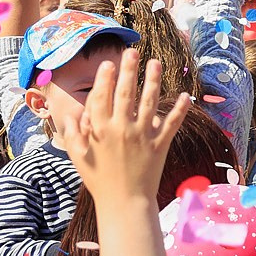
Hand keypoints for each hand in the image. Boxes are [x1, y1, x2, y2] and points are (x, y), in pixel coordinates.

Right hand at [52, 50, 191, 205]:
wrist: (123, 203)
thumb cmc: (98, 180)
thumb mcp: (78, 157)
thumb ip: (73, 134)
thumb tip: (70, 114)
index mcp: (99, 131)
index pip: (101, 98)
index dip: (105, 79)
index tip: (109, 63)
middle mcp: (121, 130)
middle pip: (125, 94)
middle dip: (128, 70)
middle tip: (131, 52)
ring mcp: (142, 136)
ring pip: (149, 102)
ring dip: (153, 80)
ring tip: (155, 63)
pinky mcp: (160, 145)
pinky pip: (171, 123)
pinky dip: (179, 109)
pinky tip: (185, 96)